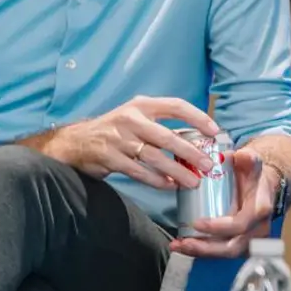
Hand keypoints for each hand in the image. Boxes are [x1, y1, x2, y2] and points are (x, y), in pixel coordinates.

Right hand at [45, 96, 220, 189]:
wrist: (76, 142)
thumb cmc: (116, 129)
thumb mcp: (136, 118)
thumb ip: (161, 125)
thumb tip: (197, 141)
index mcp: (142, 105)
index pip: (176, 106)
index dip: (197, 117)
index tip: (214, 131)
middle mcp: (131, 119)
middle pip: (167, 137)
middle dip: (191, 152)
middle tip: (208, 165)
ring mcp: (119, 139)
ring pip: (155, 157)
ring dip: (176, 171)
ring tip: (193, 181)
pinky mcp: (110, 157)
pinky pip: (139, 172)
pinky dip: (156, 180)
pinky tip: (170, 185)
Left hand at [170, 149, 275, 257]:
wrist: (263, 184)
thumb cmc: (252, 173)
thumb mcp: (252, 161)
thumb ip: (249, 157)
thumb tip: (241, 156)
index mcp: (260, 209)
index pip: (240, 224)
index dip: (219, 227)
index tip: (197, 223)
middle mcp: (257, 229)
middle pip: (232, 247)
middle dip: (206, 248)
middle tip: (183, 242)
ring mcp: (249, 239)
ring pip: (225, 253)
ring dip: (200, 252)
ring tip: (177, 245)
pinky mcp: (239, 243)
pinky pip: (221, 252)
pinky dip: (201, 251)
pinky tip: (183, 246)